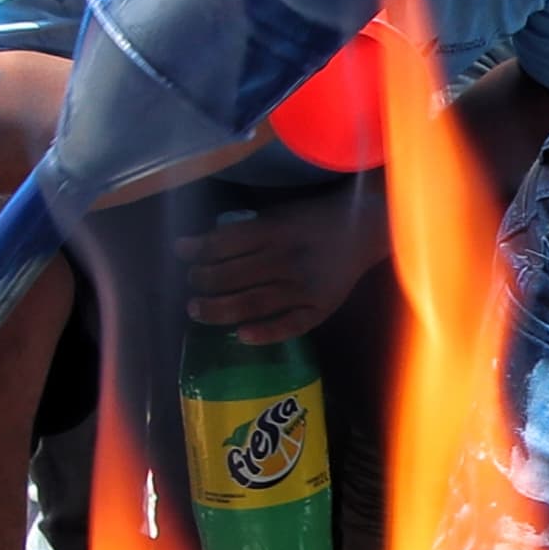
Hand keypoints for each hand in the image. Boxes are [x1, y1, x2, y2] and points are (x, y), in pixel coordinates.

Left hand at [183, 184, 384, 345]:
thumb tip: (195, 245)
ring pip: (255, 302)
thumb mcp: (278, 213)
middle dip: (204, 281)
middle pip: (235, 275)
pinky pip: (292, 326)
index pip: (227, 243)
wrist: (364, 228)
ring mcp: (305, 287)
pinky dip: (266, 333)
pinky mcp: (321, 308)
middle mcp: (288, 259)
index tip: (184, 255)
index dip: (199, 251)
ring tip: (197, 310)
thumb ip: (243, 230)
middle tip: (191, 286)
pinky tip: (242, 336)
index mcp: (277, 230)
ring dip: (220, 309)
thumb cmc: (313, 219)